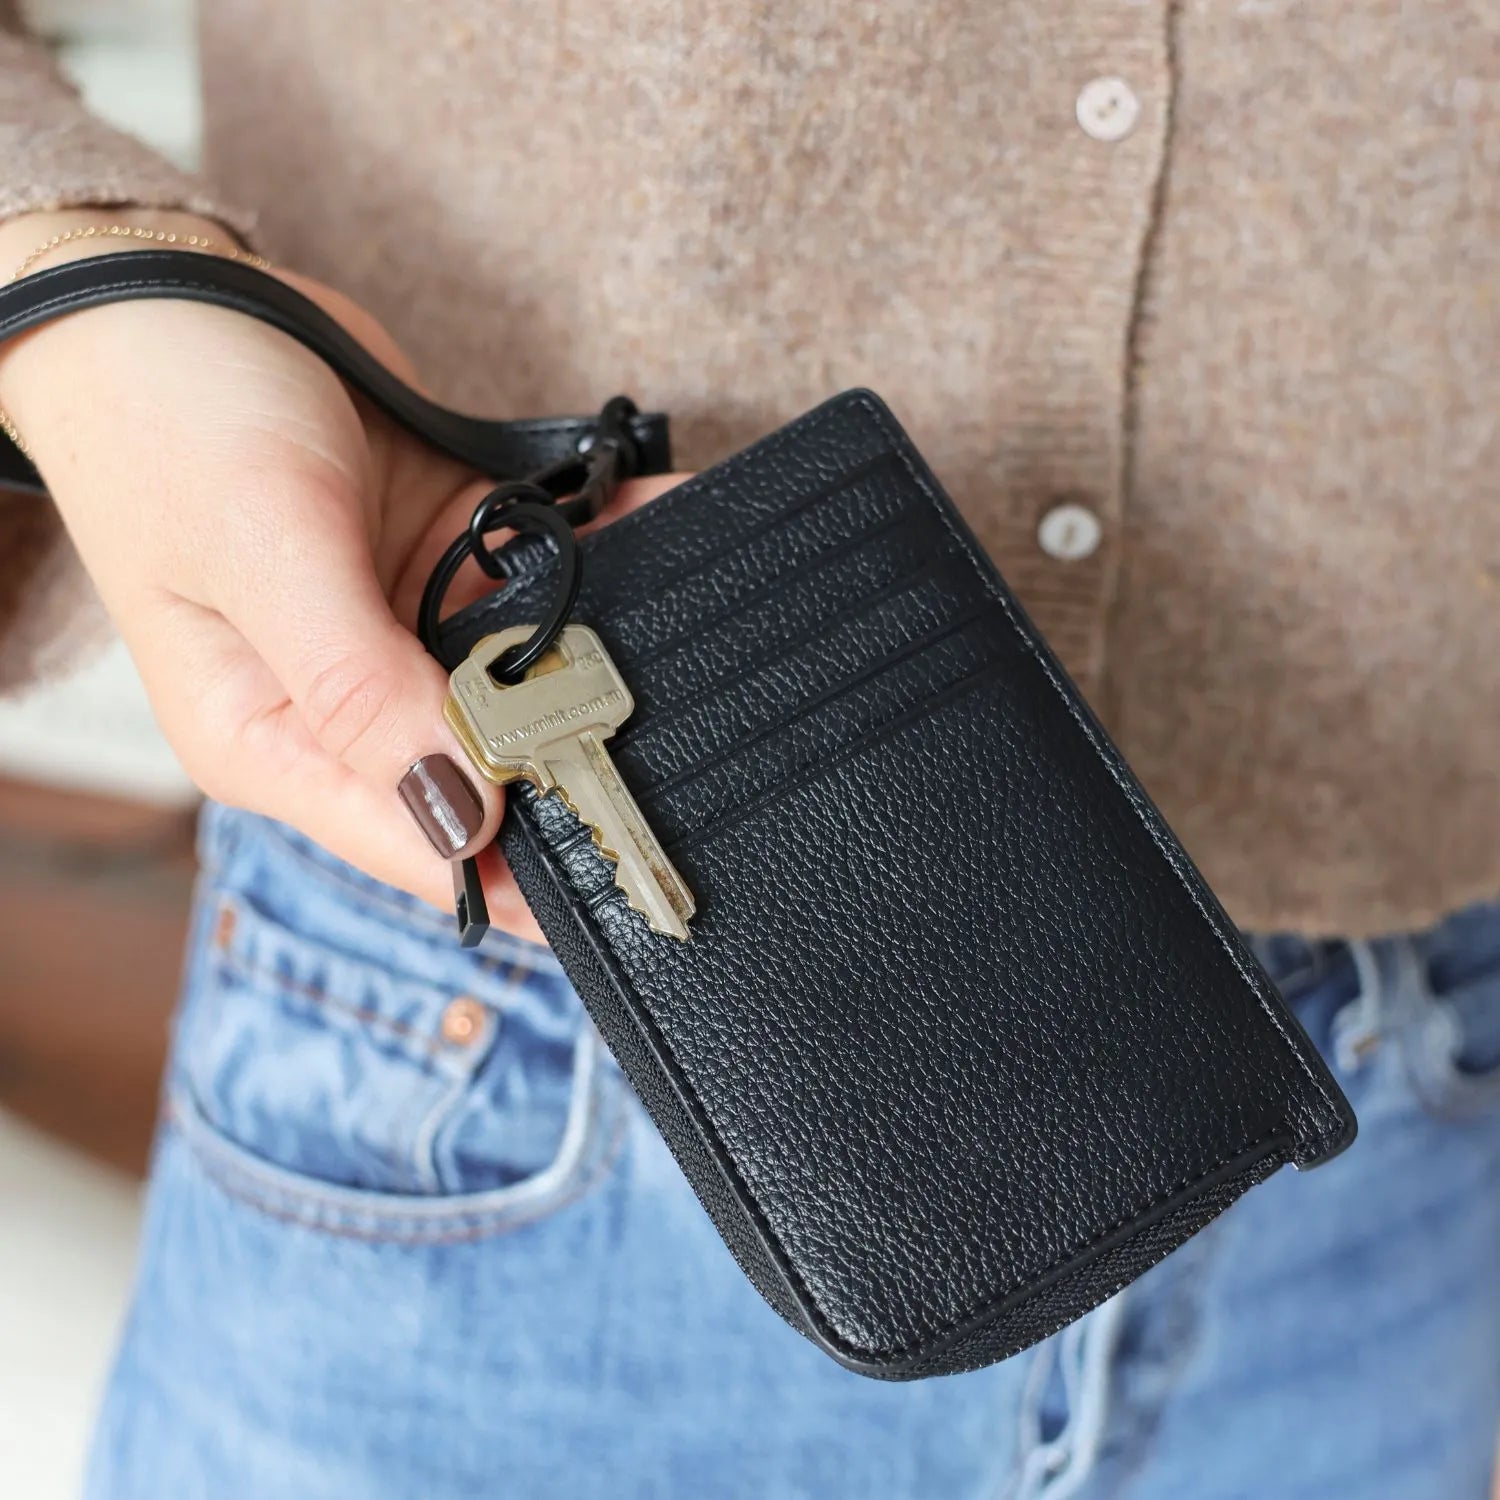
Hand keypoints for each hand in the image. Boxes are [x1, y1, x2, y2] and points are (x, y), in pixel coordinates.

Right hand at [0, 208, 683, 940]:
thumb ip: (358, 688)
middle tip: (687, 721)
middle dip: (593, 747)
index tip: (629, 835)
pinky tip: (667, 524)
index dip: (531, 858)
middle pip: (501, 773)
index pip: (423, 845)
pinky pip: (549, 580)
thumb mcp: (262, 554)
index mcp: (276, 743)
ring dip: (617, 646)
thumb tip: (464, 816)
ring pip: (542, 676)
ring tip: (702, 610)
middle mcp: (350, 709)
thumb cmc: (171, 418)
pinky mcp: (449, 568)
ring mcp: (409, 638)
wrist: (172, 292)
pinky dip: (609, 555)